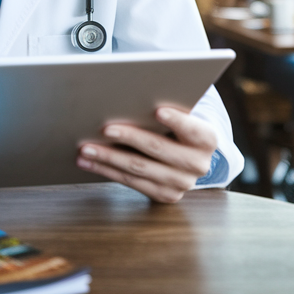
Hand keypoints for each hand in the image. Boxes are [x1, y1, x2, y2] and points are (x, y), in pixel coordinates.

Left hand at [77, 106, 218, 203]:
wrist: (188, 157)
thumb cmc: (176, 127)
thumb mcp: (180, 116)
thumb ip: (164, 109)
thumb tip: (127, 97)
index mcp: (206, 139)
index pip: (192, 128)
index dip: (176, 120)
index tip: (157, 110)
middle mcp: (198, 164)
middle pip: (158, 148)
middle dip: (128, 137)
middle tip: (104, 128)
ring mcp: (182, 183)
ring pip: (139, 168)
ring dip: (108, 158)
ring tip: (86, 149)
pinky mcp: (166, 196)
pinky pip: (131, 183)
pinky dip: (107, 171)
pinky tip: (90, 162)